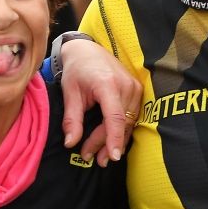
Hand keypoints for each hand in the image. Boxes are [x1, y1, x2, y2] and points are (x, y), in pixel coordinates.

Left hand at [59, 37, 140, 164]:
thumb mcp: (70, 93)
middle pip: (120, 123)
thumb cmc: (76, 69)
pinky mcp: (137, 90)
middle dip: (107, 144)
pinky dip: (121, 130)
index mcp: (108, 84)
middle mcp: (126, 86)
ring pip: (128, 122)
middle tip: (92, 158)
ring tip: (100, 156)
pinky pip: (131, 116)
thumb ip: (72, 119)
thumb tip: (70, 143)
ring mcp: (135, 88)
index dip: (114, 139)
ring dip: (115, 140)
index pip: (115, 117)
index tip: (113, 156)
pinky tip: (111, 142)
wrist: (87, 50)